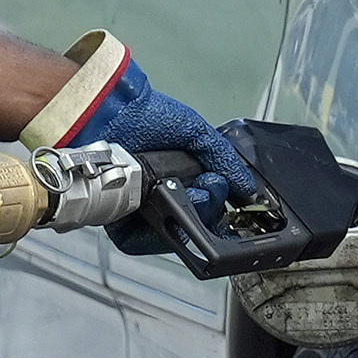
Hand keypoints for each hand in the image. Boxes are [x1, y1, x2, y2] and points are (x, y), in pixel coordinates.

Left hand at [25, 31, 255, 219]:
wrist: (110, 115)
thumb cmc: (146, 117)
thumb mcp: (197, 134)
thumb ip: (225, 161)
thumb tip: (248, 191)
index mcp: (180, 181)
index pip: (206, 210)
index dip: (218, 208)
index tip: (227, 193)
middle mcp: (161, 199)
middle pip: (194, 227)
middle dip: (209, 209)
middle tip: (209, 186)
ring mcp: (140, 213)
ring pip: (171, 237)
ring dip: (189, 218)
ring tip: (192, 193)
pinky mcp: (118, 223)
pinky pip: (141, 243)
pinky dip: (159, 232)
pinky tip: (168, 206)